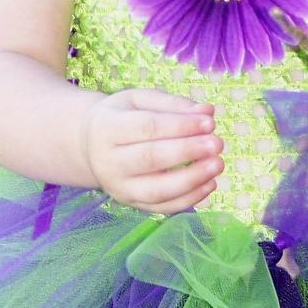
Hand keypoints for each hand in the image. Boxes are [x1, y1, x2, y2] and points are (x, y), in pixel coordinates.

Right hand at [82, 88, 223, 214]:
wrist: (89, 146)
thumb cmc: (121, 117)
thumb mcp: (138, 100)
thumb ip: (172, 104)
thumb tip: (207, 111)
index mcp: (107, 128)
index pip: (147, 128)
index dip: (181, 126)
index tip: (210, 123)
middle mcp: (108, 162)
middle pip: (150, 159)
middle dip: (188, 151)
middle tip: (217, 144)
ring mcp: (119, 188)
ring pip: (156, 190)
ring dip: (192, 179)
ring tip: (218, 165)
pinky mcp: (131, 204)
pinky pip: (162, 207)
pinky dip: (189, 199)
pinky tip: (210, 183)